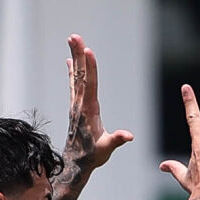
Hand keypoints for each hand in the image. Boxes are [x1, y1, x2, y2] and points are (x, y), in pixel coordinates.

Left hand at [65, 34, 132, 172]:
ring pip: (76, 76)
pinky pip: (74, 84)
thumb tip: (128, 136)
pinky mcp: (76, 107)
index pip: (89, 85)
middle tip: (75, 36)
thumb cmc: (93, 155)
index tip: (89, 51)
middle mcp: (80, 104)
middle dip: (79, 54)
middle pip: (80, 75)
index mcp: (88, 110)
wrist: (76, 162)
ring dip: (75, 57)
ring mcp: (76, 104)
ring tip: (72, 41)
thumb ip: (116, 140)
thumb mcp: (106, 149)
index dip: (90, 68)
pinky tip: (71, 62)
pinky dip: (73, 71)